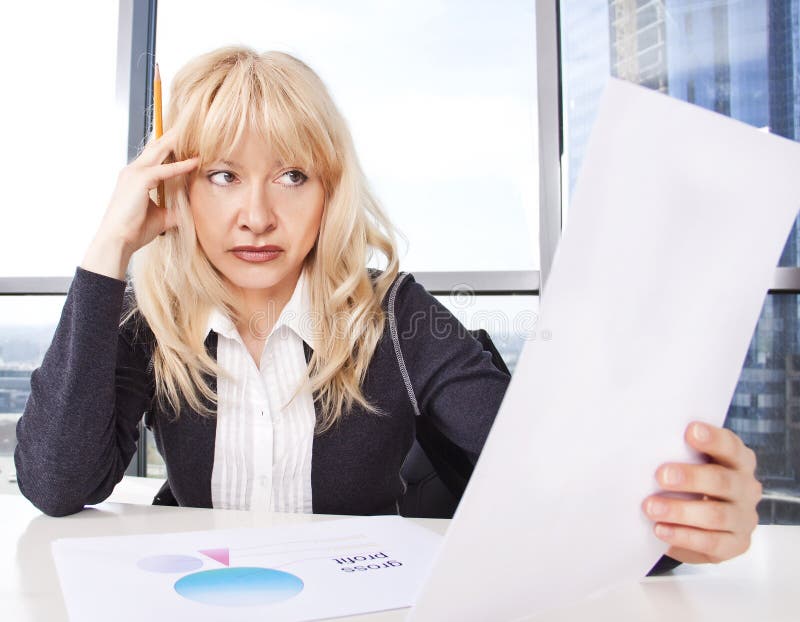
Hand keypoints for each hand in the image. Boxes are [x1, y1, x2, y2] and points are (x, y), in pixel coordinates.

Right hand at [98, 127, 198, 253]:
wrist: (117, 241)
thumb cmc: (133, 230)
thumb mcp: (160, 217)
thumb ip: (173, 209)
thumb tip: (189, 209)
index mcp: (135, 177)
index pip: (154, 154)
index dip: (170, 146)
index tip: (186, 139)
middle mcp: (133, 170)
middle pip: (157, 146)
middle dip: (174, 136)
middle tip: (192, 126)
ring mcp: (134, 173)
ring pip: (160, 151)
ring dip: (178, 142)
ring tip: (195, 133)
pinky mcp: (139, 180)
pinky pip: (165, 170)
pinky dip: (181, 166)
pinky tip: (195, 162)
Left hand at [642, 422, 761, 563]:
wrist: (700, 526)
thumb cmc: (690, 484)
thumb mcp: (689, 464)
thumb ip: (678, 453)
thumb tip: (643, 442)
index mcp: (738, 460)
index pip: (731, 446)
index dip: (713, 439)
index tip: (691, 431)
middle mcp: (746, 487)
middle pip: (722, 481)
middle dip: (691, 477)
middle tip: (661, 476)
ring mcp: (743, 518)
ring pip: (715, 515)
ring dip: (680, 511)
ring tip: (651, 507)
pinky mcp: (735, 544)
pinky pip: (711, 542)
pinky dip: (683, 536)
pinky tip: (660, 529)